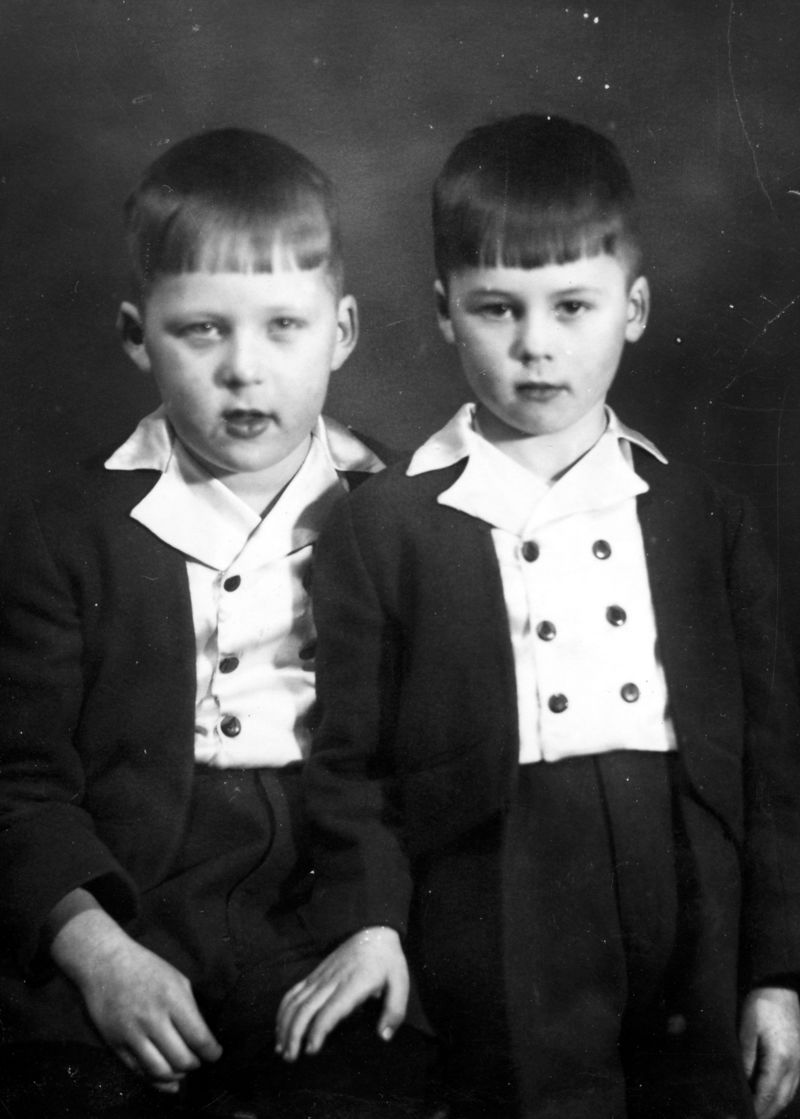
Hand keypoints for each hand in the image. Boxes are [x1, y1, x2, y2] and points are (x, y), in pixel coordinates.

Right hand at [50, 898, 221, 1091]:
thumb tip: (202, 1038)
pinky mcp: (115, 1044)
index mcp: (172, 999)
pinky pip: (138, 1071)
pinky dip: (155, 1080)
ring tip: (183, 1070)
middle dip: (195, 1065)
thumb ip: (190, 1009)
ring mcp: (131, 1034)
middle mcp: (152, 1019)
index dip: (211, 1052)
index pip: (198, 1038)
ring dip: (177, 1076)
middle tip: (199, 1061)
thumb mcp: (177, 980)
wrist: (105, 962)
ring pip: (160, 1072)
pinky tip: (166, 1078)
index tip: (215, 1054)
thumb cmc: (146, 968)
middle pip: (181, 1060)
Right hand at [275, 926, 407, 1061]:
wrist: (373, 931)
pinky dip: (283, 1010)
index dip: (317, 1031)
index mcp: (353, 985)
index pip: (329, 1011)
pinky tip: (280, 1027)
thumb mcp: (401, 983)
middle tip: (291, 1058)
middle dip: (294, 1034)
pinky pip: (293, 992)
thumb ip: (395, 1011)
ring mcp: (320, 977)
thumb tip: (383, 1036)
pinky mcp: (314, 975)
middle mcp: (332, 981)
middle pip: (306, 1008)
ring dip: (285, 1025)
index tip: (311, 1050)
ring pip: (295, 1001)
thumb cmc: (387, 961)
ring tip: (281, 1049)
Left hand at [740, 986, 799, 1118]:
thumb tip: (742, 1082)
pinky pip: (791, 1085)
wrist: (781, 987)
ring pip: (787, 1095)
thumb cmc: (761, 1005)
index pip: (767, 1096)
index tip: (741, 1116)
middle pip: (779, 1100)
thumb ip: (745, 1057)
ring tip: (755, 1112)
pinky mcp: (799, 1058)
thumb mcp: (747, 1028)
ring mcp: (799, 1063)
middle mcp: (794, 1067)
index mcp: (780, 1061)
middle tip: (745, 1117)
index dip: (754, 1110)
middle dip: (764, 1113)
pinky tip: (768, 1095)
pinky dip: (780, 1095)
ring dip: (772, 1106)